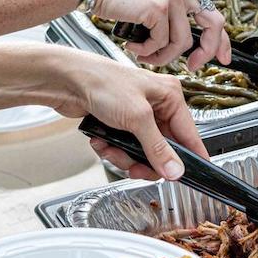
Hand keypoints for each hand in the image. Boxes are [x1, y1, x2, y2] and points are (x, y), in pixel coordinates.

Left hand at [45, 49, 208, 179]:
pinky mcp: (119, 122)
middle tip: (135, 169)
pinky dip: (112, 149)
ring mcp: (137, 115)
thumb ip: (158, 148)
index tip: (191, 177)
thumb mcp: (137, 118)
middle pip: (163, 148)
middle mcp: (157, 105)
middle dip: (146, 160)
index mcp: (170, 96)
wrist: (65, 80)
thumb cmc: (103, 83)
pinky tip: (101, 141)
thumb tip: (175, 170)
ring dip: (125, 156)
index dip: (190, 157)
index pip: (189, 134)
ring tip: (111, 149)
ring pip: (142, 151)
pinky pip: (124, 147)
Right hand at [93, 0, 230, 69]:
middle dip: (206, 52)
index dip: (220, 40)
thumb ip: (172, 10)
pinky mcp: (158, 7)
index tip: (221, 58)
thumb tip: (183, 40)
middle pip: (213, 26)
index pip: (213, 14)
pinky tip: (132, 45)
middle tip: (192, 67)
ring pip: (181, 42)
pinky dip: (146, 51)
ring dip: (162, 55)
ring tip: (145, 55)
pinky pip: (161, 42)